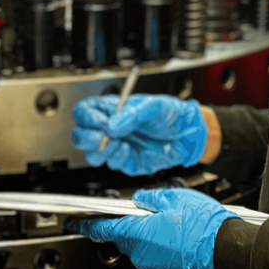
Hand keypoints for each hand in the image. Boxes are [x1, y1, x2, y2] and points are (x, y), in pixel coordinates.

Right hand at [72, 94, 207, 175]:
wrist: (188, 134)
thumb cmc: (171, 114)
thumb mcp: (153, 105)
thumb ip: (131, 114)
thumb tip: (111, 126)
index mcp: (112, 109)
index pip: (84, 112)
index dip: (87, 118)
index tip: (101, 122)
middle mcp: (109, 128)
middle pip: (80, 135)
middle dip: (87, 137)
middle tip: (103, 136)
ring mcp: (116, 146)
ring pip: (91, 154)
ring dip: (101, 149)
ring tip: (119, 142)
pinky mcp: (125, 161)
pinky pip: (112, 163)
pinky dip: (117, 157)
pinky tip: (129, 149)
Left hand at [74, 188, 238, 268]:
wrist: (228, 253)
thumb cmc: (204, 226)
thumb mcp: (177, 198)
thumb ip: (152, 197)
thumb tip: (141, 199)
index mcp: (139, 233)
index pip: (103, 228)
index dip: (87, 224)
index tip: (76, 222)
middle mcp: (142, 255)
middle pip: (127, 239)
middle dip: (136, 227)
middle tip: (157, 216)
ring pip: (144, 251)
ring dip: (153, 240)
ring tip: (177, 229)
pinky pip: (157, 263)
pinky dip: (165, 253)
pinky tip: (182, 243)